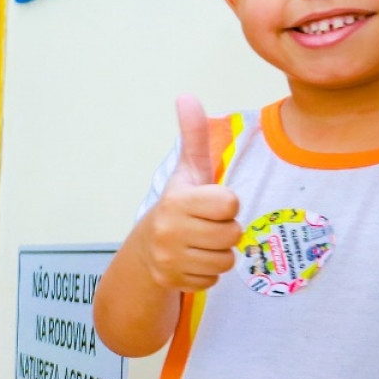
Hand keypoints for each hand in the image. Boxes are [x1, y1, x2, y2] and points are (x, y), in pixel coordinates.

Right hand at [133, 95, 241, 291]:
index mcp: (177, 201)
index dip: (226, 204)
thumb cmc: (178, 206)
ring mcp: (171, 259)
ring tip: (201, 243)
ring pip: (226, 260)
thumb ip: (193, 136)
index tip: (210, 204)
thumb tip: (186, 96)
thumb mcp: (187, 172)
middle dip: (226, 231)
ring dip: (220, 253)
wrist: (146, 251)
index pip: (230, 203)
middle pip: (232, 234)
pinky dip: (209, 272)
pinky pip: (215, 279)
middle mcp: (170, 231)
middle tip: (207, 226)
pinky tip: (194, 261)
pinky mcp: (175, 282)